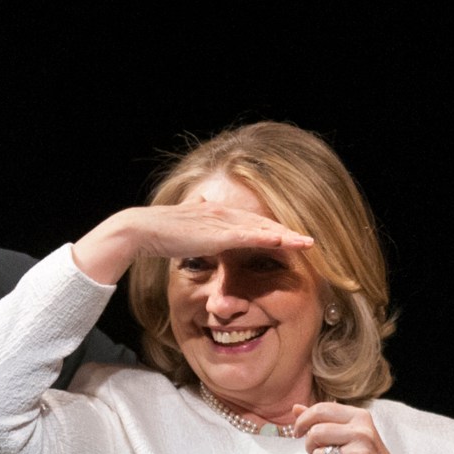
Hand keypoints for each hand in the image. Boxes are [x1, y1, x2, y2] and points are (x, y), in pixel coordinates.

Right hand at [71, 202, 313, 283]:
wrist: (142, 229)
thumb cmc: (159, 232)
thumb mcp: (182, 228)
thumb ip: (194, 221)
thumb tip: (197, 210)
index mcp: (217, 214)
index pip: (251, 222)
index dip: (272, 230)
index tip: (289, 238)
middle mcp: (224, 214)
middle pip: (263, 223)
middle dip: (288, 232)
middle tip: (310, 241)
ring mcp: (223, 222)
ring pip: (263, 228)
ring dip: (287, 236)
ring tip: (309, 243)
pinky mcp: (219, 233)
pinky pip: (251, 235)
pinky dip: (270, 238)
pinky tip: (285, 241)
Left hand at [294, 402, 431, 453]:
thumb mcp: (353, 435)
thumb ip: (324, 420)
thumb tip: (295, 408)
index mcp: (361, 418)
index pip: (320, 409)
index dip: (303, 420)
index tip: (299, 431)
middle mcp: (362, 433)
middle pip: (314, 431)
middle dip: (309, 444)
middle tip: (316, 452)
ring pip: (315, 453)